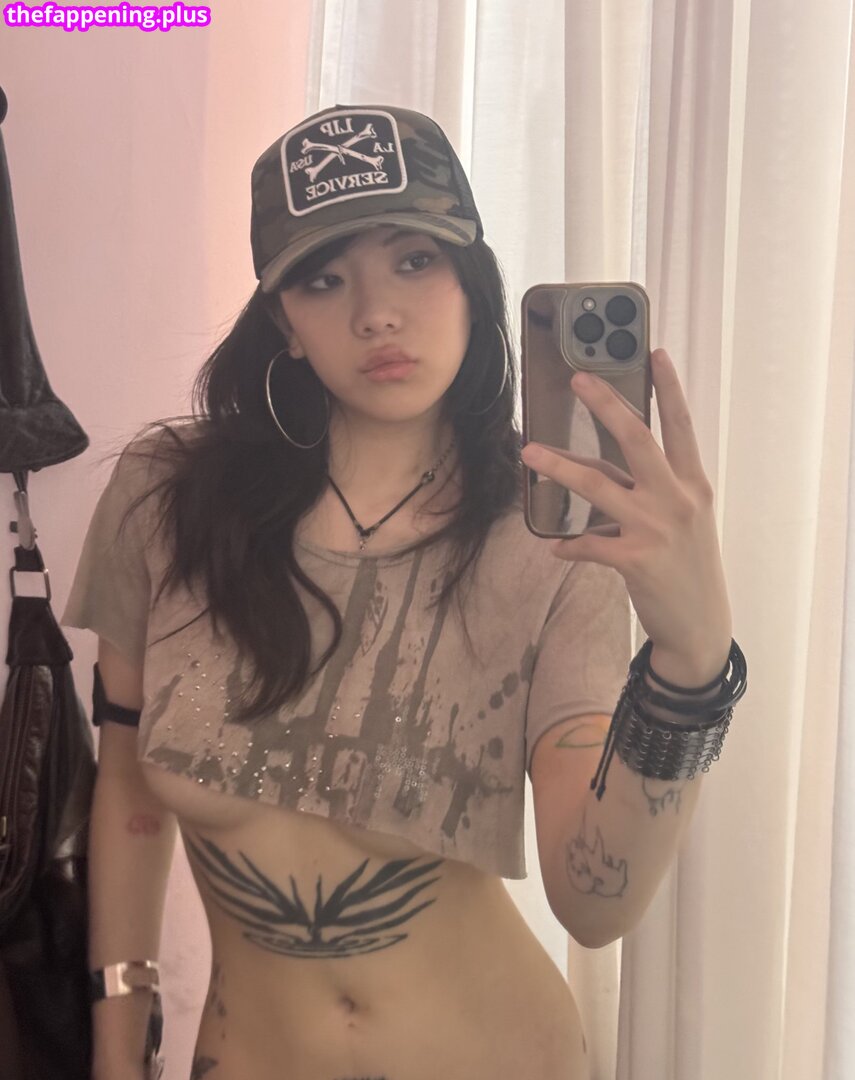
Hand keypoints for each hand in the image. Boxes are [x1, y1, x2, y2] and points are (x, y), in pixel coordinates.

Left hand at [520, 349, 731, 676]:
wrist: (701, 624)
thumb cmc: (689, 565)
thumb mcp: (684, 520)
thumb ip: (651, 490)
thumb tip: (598, 471)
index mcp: (693, 484)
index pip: (680, 426)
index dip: (668, 388)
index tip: (654, 351)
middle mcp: (677, 499)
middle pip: (636, 439)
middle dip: (606, 405)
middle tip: (578, 379)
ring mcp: (657, 528)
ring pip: (598, 484)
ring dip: (559, 467)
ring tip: (529, 452)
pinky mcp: (636, 560)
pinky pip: (589, 543)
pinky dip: (570, 544)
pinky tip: (556, 547)